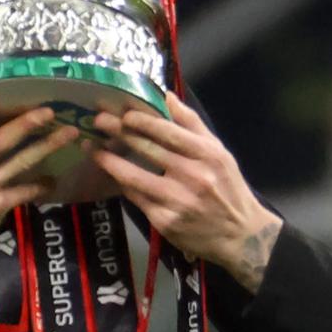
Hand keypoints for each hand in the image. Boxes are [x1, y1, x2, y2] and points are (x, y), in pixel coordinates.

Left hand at [90, 93, 282, 290]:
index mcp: (207, 155)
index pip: (168, 132)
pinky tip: (111, 174)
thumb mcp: (219, 152)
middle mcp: (193, 177)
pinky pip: (137, 198)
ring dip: (109, 160)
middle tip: (97, 120)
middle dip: (119, 132)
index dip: (142, 120)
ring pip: (134, 176)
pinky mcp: (165, 221)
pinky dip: (123, 184)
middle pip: (148, 150)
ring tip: (91, 148)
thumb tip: (165, 95)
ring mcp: (177, 201)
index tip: (123, 112)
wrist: (240, 235)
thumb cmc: (227, 188)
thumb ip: (192, 124)